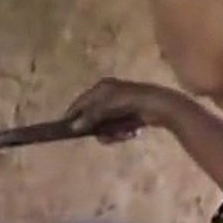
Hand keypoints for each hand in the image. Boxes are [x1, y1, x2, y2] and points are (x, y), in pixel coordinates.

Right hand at [62, 78, 183, 143]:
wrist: (158, 106)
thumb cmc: (128, 102)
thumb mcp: (105, 109)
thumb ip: (89, 117)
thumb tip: (73, 128)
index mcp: (101, 87)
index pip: (80, 102)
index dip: (73, 114)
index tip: (65, 127)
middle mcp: (109, 94)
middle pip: (93, 116)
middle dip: (97, 127)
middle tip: (102, 135)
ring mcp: (119, 106)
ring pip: (105, 125)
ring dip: (111, 132)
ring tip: (120, 133)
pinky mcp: (129, 116)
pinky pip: (117, 128)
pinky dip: (120, 132)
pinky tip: (129, 133)